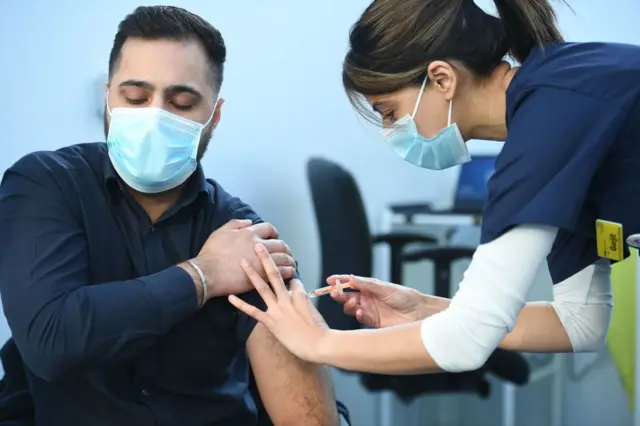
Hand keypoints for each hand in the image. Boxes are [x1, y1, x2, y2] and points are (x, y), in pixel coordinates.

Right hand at [189, 219, 296, 299]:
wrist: (207, 273)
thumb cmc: (211, 253)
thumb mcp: (220, 232)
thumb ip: (235, 224)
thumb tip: (249, 222)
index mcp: (249, 233)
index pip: (269, 228)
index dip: (274, 232)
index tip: (275, 237)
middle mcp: (258, 245)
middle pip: (280, 244)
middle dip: (285, 248)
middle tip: (287, 252)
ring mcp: (261, 261)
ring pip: (284, 258)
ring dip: (290, 260)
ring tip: (291, 263)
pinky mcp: (262, 275)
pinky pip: (281, 272)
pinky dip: (288, 272)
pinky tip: (289, 273)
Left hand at [228, 243, 328, 362]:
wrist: (319, 344)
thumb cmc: (319, 330)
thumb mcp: (314, 310)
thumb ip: (303, 301)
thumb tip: (297, 294)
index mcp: (299, 295)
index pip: (292, 279)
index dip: (287, 275)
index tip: (283, 272)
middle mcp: (287, 298)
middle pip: (275, 274)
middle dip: (266, 258)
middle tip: (258, 245)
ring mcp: (278, 309)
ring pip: (263, 287)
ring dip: (252, 273)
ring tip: (243, 261)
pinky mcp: (271, 322)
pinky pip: (253, 311)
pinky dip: (241, 305)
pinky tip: (231, 298)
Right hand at [326, 275, 426, 327]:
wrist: (418, 313)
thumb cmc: (405, 296)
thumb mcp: (385, 288)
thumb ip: (367, 284)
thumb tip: (351, 278)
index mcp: (369, 287)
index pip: (350, 283)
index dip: (339, 281)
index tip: (330, 281)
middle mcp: (367, 298)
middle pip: (347, 296)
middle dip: (339, 294)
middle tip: (335, 293)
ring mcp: (369, 310)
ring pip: (351, 308)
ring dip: (348, 305)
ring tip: (352, 303)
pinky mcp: (373, 322)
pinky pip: (360, 319)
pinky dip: (358, 315)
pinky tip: (361, 312)